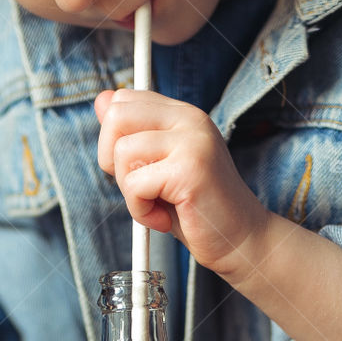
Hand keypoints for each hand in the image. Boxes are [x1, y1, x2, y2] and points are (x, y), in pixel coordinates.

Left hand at [95, 88, 269, 279]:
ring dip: (130, 192)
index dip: (113, 140)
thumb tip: (101, 99)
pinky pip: (135, 184)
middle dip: (113, 161)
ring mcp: (192, 141)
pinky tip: (164, 220)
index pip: (123, 100)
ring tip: (159, 206)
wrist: (239, 241)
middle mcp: (190, 119)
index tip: (138, 170)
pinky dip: (141, 211)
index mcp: (182, 114)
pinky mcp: (190, 169)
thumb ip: (131, 134)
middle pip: (116, 116)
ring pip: (122, 152)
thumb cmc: (196, 210)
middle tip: (141, 188)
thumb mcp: (156, 167)